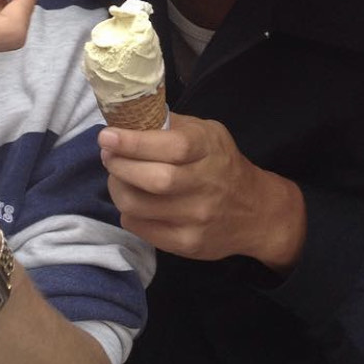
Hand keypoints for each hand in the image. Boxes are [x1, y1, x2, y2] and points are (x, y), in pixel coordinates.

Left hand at [97, 113, 304, 268]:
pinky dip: (128, 212)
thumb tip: (128, 118)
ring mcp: (197, 218)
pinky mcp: (187, 244)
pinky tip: (134, 200)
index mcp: (210, 150)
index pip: (172, 147)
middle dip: (119, 166)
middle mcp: (207, 185)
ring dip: (118, 188)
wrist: (256, 211)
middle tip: (108, 156)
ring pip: (139, 206)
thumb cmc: (222, 164)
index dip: (134, 142)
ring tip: (118, 177)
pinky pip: (140, 227)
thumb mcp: (207, 133)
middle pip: (153, 179)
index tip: (107, 137)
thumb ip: (172, 125)